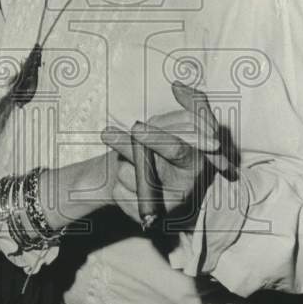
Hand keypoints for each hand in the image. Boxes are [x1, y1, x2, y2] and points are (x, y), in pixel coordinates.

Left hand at [101, 82, 231, 224]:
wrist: (171, 184)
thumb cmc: (183, 147)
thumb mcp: (195, 124)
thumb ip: (193, 102)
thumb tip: (177, 85)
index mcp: (196, 162)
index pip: (177, 150)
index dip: (156, 139)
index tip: (136, 128)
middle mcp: (183, 187)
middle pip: (147, 168)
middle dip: (125, 147)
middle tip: (106, 132)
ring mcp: (164, 206)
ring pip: (128, 177)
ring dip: (123, 164)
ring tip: (133, 161)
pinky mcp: (145, 217)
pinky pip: (120, 194)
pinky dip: (118, 184)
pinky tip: (129, 182)